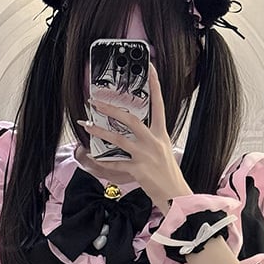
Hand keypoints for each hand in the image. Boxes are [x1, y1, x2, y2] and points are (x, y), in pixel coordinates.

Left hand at [82, 63, 192, 212]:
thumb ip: (151, 141)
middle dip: (111, 109)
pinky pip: (116, 163)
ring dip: (100, 131)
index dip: (155, 86)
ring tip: (87, 125)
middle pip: (131, 119)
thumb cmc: (168, 175)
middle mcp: (153, 142)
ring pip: (119, 139)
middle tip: (95, 102)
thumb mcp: (164, 152)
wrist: (175, 195)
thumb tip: (137, 134)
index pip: (159, 105)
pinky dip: (104, 161)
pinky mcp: (138, 170)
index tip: (149, 68)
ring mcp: (145, 155)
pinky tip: (94, 157)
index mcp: (161, 135)